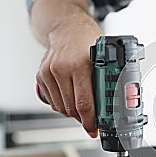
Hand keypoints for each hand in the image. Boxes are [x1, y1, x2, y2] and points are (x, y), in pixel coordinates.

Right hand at [36, 18, 102, 136]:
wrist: (67, 27)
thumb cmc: (88, 41)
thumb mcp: (104, 57)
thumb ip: (106, 79)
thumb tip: (115, 103)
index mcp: (81, 65)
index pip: (84, 103)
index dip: (90, 121)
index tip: (94, 130)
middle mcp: (62, 68)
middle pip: (72, 108)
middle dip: (83, 119)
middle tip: (92, 122)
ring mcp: (49, 72)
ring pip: (61, 107)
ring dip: (73, 113)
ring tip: (83, 109)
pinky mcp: (41, 75)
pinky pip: (52, 101)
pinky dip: (63, 106)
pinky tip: (72, 99)